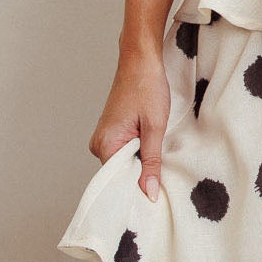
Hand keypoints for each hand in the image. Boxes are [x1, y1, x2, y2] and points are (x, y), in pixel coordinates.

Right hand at [89, 46, 171, 200]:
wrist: (140, 60)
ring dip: (142, 164)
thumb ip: (151, 162)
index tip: (154, 200)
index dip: (137, 190)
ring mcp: (105, 138)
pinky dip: (140, 155)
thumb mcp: (154, 128)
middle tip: (162, 183)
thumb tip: (148, 193)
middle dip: (141, 177)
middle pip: (122, 174)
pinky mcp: (113, 133)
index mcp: (105, 144)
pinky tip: (152, 151)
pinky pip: (126, 152)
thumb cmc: (147, 88)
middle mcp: (99, 144)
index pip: (119, 181)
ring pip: (126, 163)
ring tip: (158, 161)